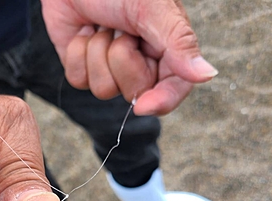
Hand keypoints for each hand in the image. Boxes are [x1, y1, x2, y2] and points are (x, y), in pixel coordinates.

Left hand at [41, 0, 217, 114]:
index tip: (143, 106)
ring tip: (101, 26)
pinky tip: (83, 31)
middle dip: (122, 58)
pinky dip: (78, 53)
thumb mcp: (153, 8)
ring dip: (97, 52)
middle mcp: (141, 64)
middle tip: (121, 29)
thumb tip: (208, 75)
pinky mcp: (85, 69)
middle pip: (134, 91)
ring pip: (103, 89)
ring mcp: (111, 69)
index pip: (173, 88)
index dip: (160, 101)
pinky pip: (79, 80)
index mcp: (167, 49)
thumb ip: (179, 43)